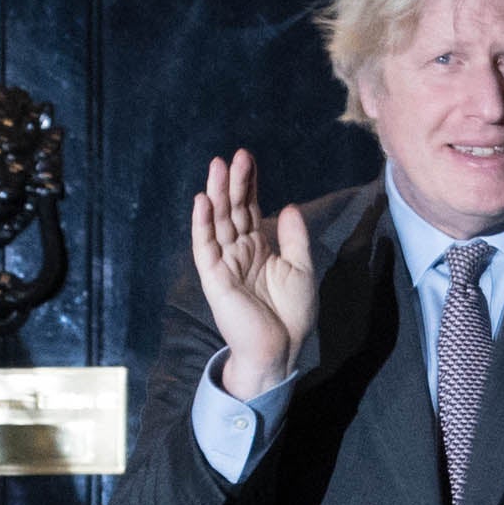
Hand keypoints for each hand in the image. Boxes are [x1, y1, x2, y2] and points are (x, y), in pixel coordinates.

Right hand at [188, 148, 314, 399]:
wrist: (281, 349)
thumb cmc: (290, 314)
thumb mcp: (300, 268)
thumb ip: (293, 237)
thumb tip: (288, 206)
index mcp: (257, 248)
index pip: (249, 209)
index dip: (249, 185)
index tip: (248, 159)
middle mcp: (238, 252)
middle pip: (232, 210)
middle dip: (233, 182)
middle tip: (236, 155)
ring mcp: (225, 264)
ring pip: (217, 223)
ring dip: (216, 194)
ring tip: (217, 167)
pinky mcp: (215, 279)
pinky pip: (205, 247)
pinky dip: (202, 225)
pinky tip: (203, 202)